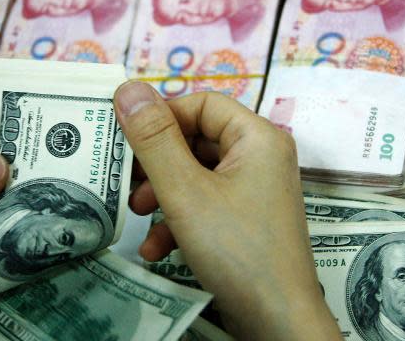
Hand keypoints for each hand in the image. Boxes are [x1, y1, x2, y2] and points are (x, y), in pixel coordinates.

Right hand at [114, 82, 340, 340]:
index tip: (126, 138)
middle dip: (158, 163)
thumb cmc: (236, 248)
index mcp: (257, 137)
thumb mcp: (185, 191)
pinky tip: (158, 248)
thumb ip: (154, 139)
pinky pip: (208, 205)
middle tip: (126, 181)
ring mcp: (257, 191)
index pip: (203, 103)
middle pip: (198, 140)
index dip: (163, 116)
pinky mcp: (248, 221)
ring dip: (163, 194)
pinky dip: (180, 220)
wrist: (278, 322)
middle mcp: (262, 157)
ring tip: (137, 215)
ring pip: (197, 176)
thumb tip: (128, 88)